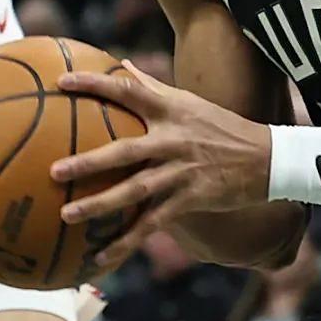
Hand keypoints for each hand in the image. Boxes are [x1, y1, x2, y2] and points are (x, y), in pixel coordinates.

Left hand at [51, 61, 271, 269]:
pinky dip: (126, 241)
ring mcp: (181, 172)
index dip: (94, 84)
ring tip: (66, 214)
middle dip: (89, 161)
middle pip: (124, 150)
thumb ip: (152, 86)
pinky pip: (152, 223)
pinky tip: (101, 255)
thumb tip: (122, 64)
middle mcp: (172, 139)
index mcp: (170, 110)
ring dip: (100, 205)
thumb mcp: (189, 101)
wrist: (266, 158)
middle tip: (54, 170)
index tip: (61, 81)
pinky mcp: (190, 199)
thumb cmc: (220, 126)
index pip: (127, 91)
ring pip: (135, 191)